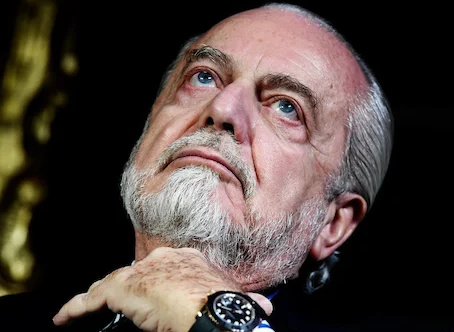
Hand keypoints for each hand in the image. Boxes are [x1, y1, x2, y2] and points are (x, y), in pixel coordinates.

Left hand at [52, 247, 272, 331]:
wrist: (211, 308)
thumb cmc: (225, 304)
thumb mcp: (235, 298)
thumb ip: (246, 300)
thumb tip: (265, 311)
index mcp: (189, 259)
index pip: (164, 268)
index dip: (155, 282)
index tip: (152, 294)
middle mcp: (163, 259)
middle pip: (135, 273)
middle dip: (126, 286)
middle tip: (119, 303)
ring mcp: (140, 273)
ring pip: (110, 284)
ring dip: (96, 297)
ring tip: (84, 309)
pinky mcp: (120, 290)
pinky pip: (90, 299)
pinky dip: (74, 309)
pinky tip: (64, 318)